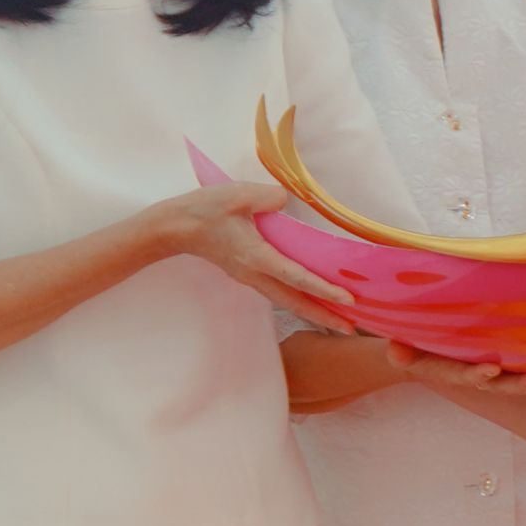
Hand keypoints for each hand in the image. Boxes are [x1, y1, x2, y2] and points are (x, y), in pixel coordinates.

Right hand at [147, 183, 359, 333]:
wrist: (174, 228)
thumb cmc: (204, 210)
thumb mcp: (238, 195)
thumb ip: (268, 198)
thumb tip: (287, 202)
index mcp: (257, 256)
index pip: (297, 277)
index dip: (324, 289)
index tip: (349, 300)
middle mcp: (255, 273)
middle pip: (295, 301)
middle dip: (324, 317)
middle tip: (352, 330)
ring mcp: (250, 277)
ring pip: (286, 300)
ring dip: (312, 311)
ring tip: (338, 320)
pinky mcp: (246, 274)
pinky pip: (278, 291)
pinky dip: (299, 298)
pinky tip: (311, 297)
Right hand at [396, 348, 525, 397]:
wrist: (421, 354)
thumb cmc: (413, 349)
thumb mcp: (401, 350)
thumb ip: (399, 352)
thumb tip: (395, 350)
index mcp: (451, 372)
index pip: (464, 375)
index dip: (477, 374)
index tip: (491, 370)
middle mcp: (474, 376)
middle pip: (497, 386)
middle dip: (517, 385)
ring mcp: (490, 374)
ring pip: (514, 384)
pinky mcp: (502, 368)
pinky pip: (523, 376)